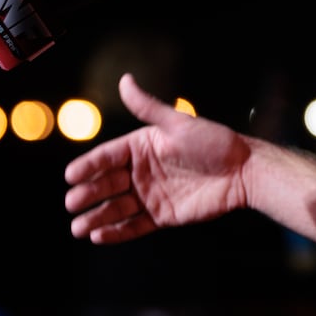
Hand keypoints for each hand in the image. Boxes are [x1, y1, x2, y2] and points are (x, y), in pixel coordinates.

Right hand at [64, 73, 250, 244]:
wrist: (244, 172)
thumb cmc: (213, 143)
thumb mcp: (179, 124)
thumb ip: (149, 108)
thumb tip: (124, 79)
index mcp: (142, 147)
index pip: (107, 156)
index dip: (88, 165)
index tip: (70, 175)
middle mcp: (142, 171)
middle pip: (107, 184)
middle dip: (87, 194)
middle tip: (71, 202)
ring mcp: (150, 195)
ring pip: (116, 208)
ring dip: (95, 217)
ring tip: (77, 228)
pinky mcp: (162, 216)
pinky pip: (133, 226)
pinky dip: (116, 233)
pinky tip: (98, 236)